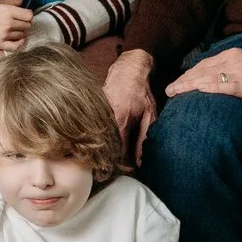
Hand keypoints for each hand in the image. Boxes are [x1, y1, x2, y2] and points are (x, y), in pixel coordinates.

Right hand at [0, 0, 32, 52]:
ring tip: (11, 28)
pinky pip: (16, 46)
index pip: (29, 15)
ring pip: (22, 35)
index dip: (27, 14)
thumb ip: (11, 2)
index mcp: (8, 11)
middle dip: (24, 22)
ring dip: (20, 31)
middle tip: (16, 20)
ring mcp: (4, 35)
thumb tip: (23, 1)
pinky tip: (17, 39)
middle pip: (27, 25)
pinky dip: (19, 43)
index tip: (22, 13)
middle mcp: (8, 23)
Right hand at [104, 49, 157, 164]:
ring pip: (97, 140)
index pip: (117, 153)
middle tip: (117, 169)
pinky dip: (99, 139)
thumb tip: (141, 161)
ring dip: (103, 151)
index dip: (121, 166)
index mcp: (121, 122)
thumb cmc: (140, 92)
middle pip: (104, 149)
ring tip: (110, 159)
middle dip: (110, 162)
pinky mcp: (92, 111)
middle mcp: (105, 120)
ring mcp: (96, 115)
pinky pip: (95, 130)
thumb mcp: (149, 115)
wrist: (127, 69)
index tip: (126, 171)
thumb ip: (144, 138)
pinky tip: (105, 143)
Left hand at [166, 47, 241, 112]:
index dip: (186, 75)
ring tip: (175, 92)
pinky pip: (227, 86)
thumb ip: (225, 71)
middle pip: (203, 70)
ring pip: (210, 77)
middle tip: (168, 91)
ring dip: (190, 85)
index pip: (203, 65)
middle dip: (183, 81)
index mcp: (232, 54)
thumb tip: (201, 81)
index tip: (173, 85)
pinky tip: (199, 91)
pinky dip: (211, 87)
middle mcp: (236, 60)